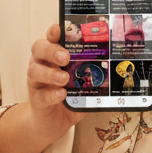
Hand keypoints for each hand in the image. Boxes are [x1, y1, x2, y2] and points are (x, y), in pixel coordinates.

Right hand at [0, 25, 82, 152]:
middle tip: (65, 57)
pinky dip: (51, 94)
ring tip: (64, 78)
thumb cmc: (69, 97)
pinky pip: (40, 94)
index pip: (50, 38)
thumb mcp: (82, 83)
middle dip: (51, 50)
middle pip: (38, 49)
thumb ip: (93, 75)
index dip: (53, 32)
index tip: (59, 29)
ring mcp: (36, 81)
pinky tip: (61, 94)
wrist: (52, 123)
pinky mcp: (36, 99)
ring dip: (50, 73)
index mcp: (52, 56)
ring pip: (34, 70)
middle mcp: (41, 64)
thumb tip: (116, 70)